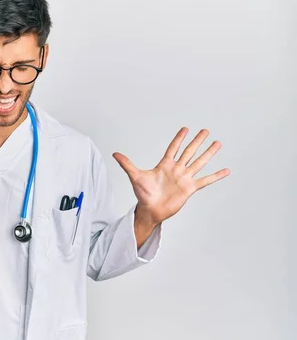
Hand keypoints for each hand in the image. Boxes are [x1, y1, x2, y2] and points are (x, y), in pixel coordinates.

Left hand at [112, 127, 229, 225]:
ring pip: (199, 163)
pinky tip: (226, 170)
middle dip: (197, 141)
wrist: (150, 210)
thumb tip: (114, 154)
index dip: (179, 138)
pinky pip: (205, 180)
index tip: (185, 129)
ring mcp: (184, 178)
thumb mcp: (135, 176)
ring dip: (208, 154)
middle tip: (206, 131)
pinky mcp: (190, 189)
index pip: (173, 148)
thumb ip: (127, 164)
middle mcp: (176, 170)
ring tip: (217, 144)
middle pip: (189, 152)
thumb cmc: (143, 194)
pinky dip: (216, 176)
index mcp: (164, 165)